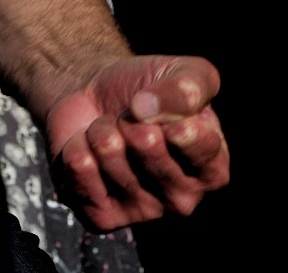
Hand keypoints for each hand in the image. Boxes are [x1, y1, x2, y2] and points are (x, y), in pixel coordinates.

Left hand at [44, 54, 228, 231]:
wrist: (94, 95)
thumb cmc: (148, 87)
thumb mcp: (184, 71)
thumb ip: (188, 87)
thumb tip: (148, 108)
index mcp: (211, 168)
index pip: (203, 149)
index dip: (180, 124)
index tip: (168, 112)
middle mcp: (182, 198)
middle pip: (150, 149)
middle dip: (131, 118)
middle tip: (130, 114)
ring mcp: (142, 211)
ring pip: (110, 156)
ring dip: (102, 129)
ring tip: (109, 128)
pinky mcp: (101, 217)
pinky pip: (79, 171)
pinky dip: (76, 146)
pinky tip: (87, 146)